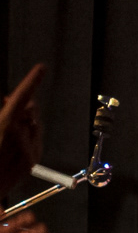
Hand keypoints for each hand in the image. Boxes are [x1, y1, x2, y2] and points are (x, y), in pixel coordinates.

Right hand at [0, 63, 44, 194]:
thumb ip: (5, 114)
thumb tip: (15, 102)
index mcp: (3, 127)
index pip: (22, 99)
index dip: (31, 82)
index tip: (40, 69)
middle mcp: (19, 139)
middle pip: (29, 112)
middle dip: (21, 106)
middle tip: (7, 104)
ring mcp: (27, 153)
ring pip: (33, 127)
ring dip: (23, 123)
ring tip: (5, 129)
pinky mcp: (31, 164)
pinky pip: (34, 142)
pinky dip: (27, 138)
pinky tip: (12, 143)